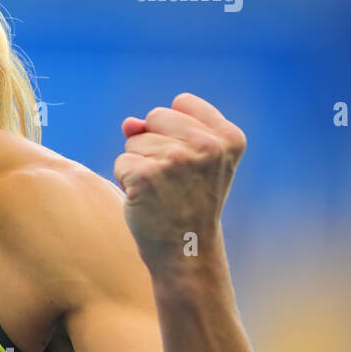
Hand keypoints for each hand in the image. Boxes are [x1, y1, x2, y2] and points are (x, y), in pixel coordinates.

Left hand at [114, 92, 246, 260]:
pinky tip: (148, 199)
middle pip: (155, 116)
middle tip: (173, 178)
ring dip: (140, 164)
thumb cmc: (188, 201)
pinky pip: (121, 161)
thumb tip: (129, 123)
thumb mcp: (192, 160)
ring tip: (162, 190)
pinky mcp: (147, 175)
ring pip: (134, 140)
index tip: (190, 159)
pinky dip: (127, 179)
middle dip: (153, 143)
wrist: (187, 250)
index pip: (182, 102)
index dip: (174, 128)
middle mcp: (208, 146)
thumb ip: (163, 130)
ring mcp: (177, 159)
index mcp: (229, 137)